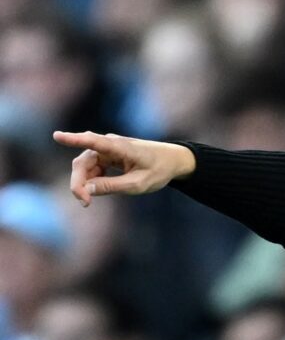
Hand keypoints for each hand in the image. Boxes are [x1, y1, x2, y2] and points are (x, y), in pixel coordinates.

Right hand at [52, 131, 195, 206]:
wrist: (172, 161)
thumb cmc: (159, 170)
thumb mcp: (138, 184)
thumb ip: (112, 186)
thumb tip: (85, 189)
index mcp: (120, 147)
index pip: (93, 142)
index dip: (74, 139)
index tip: (57, 136)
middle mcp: (110, 145)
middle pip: (82, 162)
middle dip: (78, 182)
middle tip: (84, 203)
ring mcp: (107, 150)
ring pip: (84, 167)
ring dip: (83, 184)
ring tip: (88, 201)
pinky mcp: (107, 156)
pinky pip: (91, 169)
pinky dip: (90, 181)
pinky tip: (93, 192)